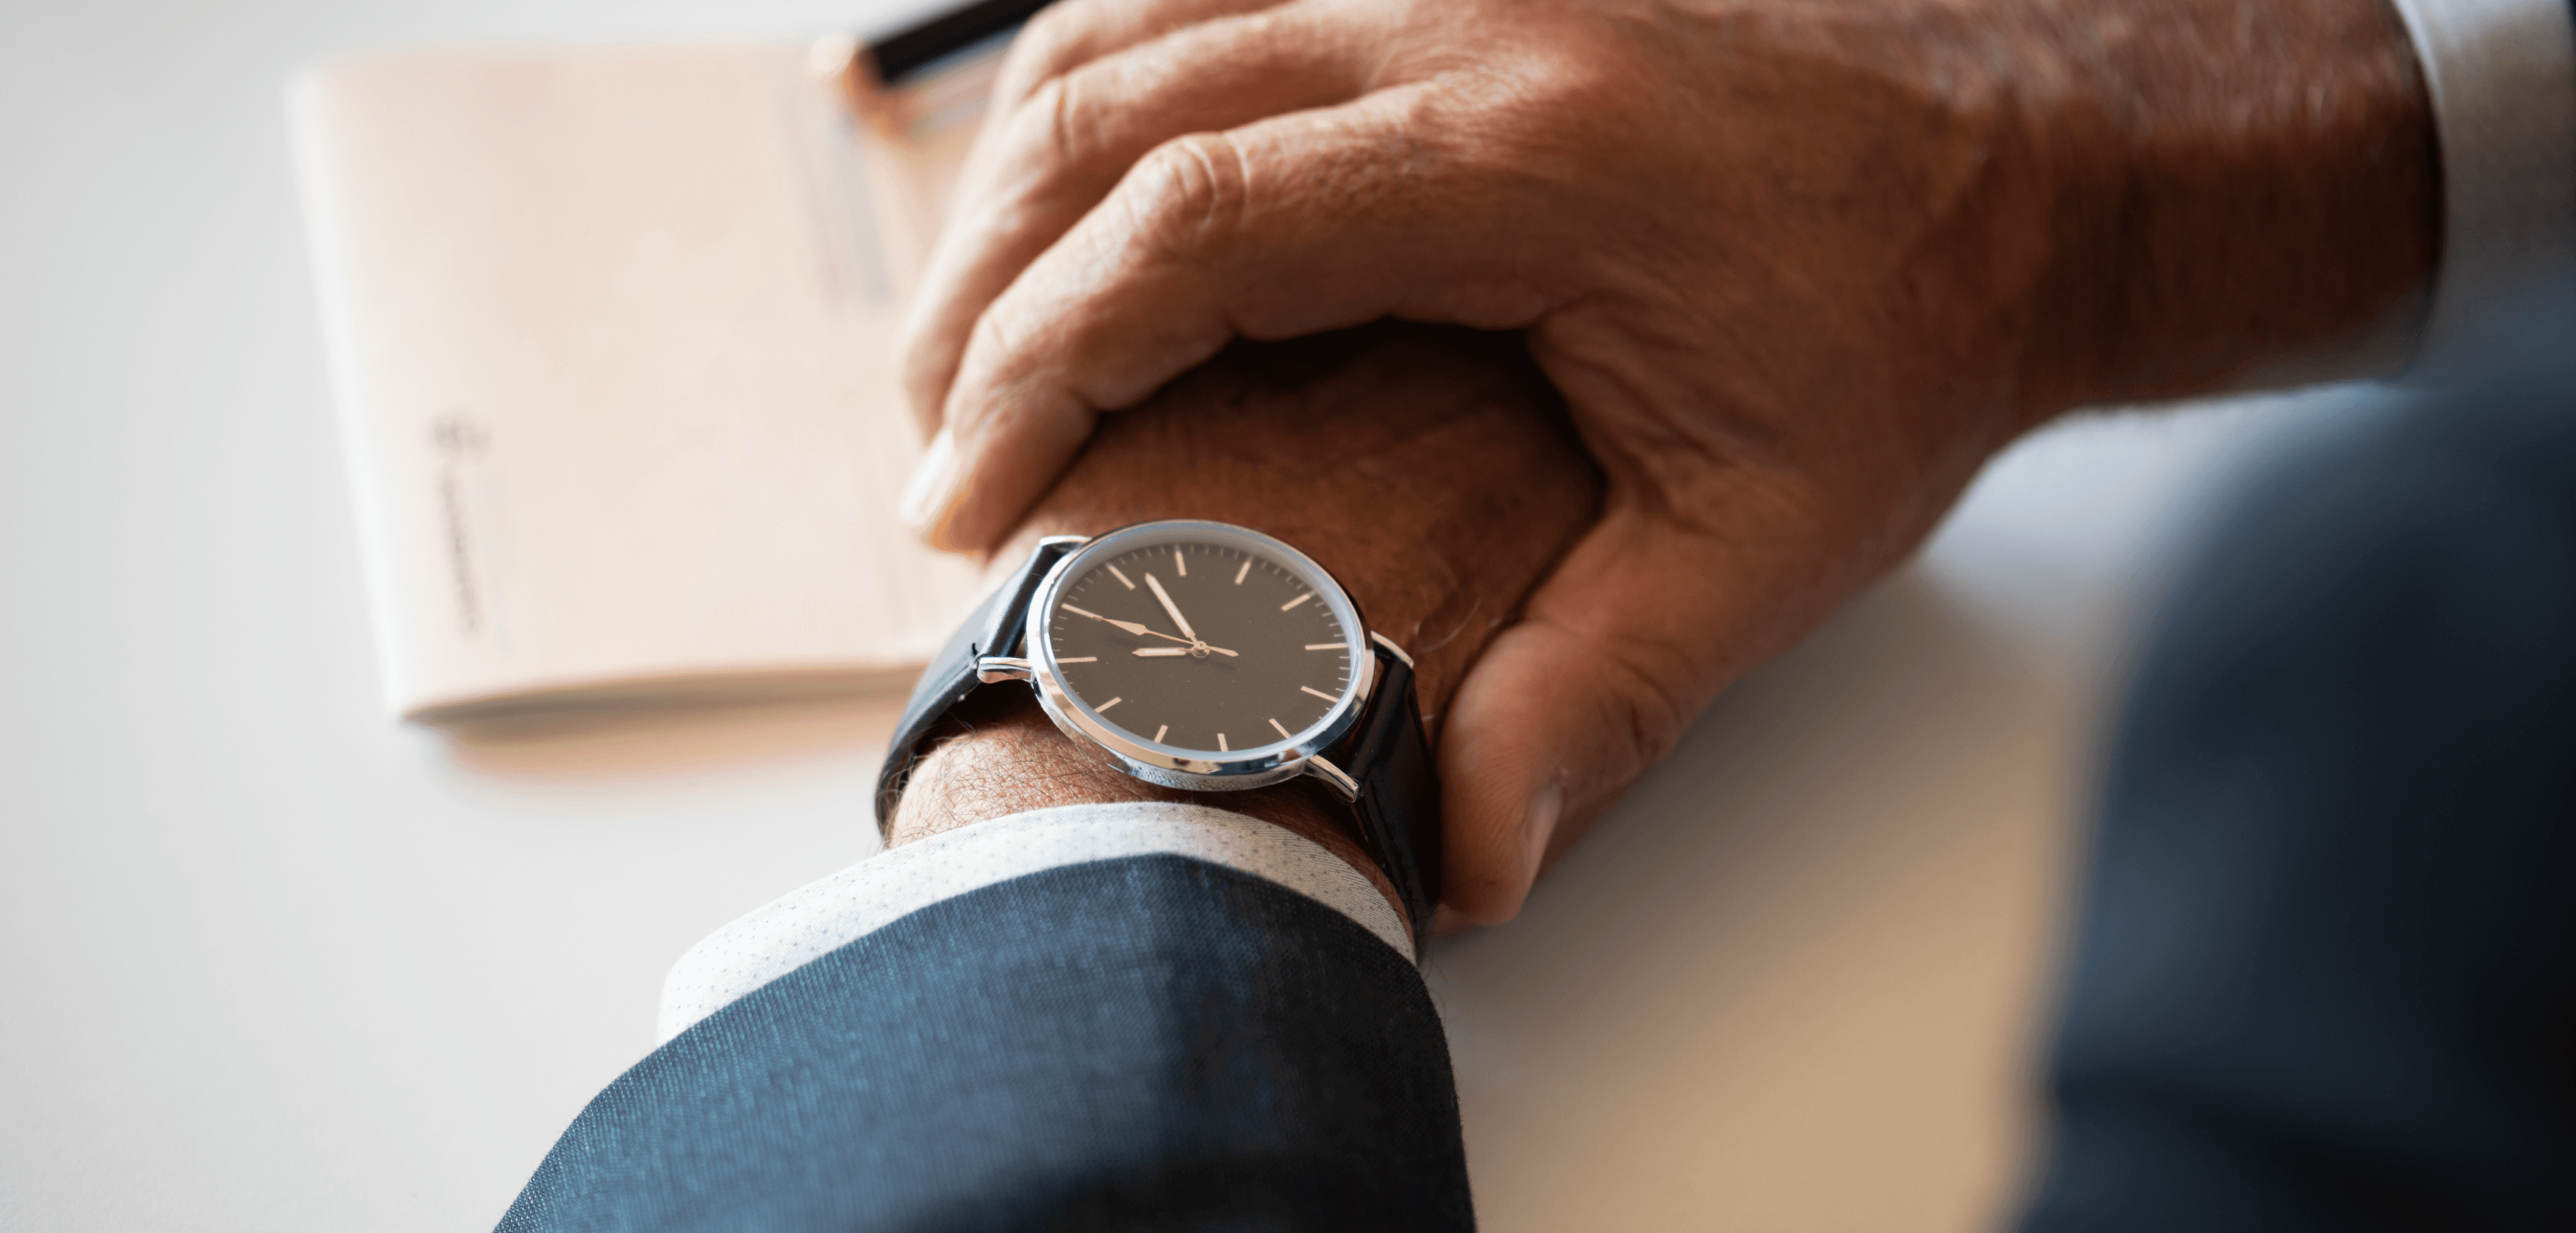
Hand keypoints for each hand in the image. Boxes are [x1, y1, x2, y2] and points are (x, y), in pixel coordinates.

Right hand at [896, 0, 2433, 920]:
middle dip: (979, 283)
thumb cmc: (1901, 345)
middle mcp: (1468, 15)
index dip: (1033, 362)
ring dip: (1013, 173)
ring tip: (970, 341)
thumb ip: (1596, 699)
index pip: (1190, 224)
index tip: (960, 498)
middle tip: (935, 447)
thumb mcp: (1765, 551)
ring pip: (1128, 10)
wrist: (2028, 173)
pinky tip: (1077, 209)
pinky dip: (1101, 90)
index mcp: (1529, 157)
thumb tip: (1458, 863)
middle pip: (1111, 98)